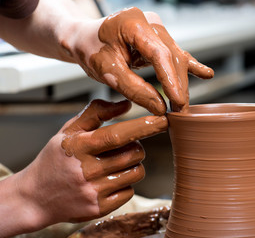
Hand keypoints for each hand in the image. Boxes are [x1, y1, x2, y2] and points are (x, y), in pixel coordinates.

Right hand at [4, 99, 166, 234]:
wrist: (34, 197)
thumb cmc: (55, 159)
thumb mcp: (69, 131)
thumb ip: (96, 113)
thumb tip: (126, 105)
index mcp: (78, 147)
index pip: (117, 135)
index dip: (142, 127)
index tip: (162, 120)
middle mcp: (86, 170)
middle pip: (134, 154)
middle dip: (137, 147)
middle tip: (126, 147)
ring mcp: (93, 192)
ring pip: (136, 173)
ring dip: (133, 165)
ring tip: (117, 163)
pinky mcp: (99, 208)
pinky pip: (129, 192)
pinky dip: (126, 184)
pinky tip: (110, 181)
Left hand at [66, 7, 213, 114]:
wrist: (84, 38)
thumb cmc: (91, 50)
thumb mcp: (108, 72)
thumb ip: (135, 89)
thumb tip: (160, 107)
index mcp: (133, 24)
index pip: (159, 54)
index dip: (170, 80)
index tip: (177, 101)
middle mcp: (149, 22)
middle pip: (172, 56)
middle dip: (178, 85)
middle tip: (180, 111)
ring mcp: (155, 28)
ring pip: (176, 57)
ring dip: (181, 82)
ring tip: (183, 104)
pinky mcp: (158, 38)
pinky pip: (176, 53)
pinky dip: (188, 66)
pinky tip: (206, 74)